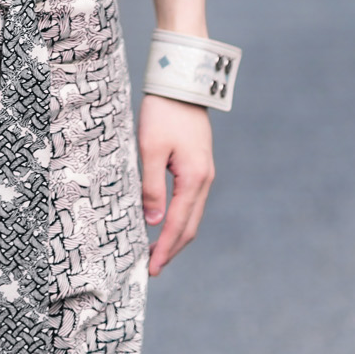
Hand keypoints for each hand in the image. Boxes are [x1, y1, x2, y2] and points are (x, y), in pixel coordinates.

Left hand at [137, 93, 214, 276]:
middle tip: (152, 268)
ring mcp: (204, 173)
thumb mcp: (150, 148)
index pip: (177, 224)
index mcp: (194, 178)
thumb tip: (152, 222)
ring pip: (192, 215)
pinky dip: (179, 218)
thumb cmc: (163, 113)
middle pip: (189, 226)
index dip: (165, 249)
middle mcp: (204, 180)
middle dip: (171, 249)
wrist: (182, 84)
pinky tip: (164, 221)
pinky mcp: (199, 165)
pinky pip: (191, 201)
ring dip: (175, 236)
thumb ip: (151, 186)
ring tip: (155, 250)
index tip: (151, 269)